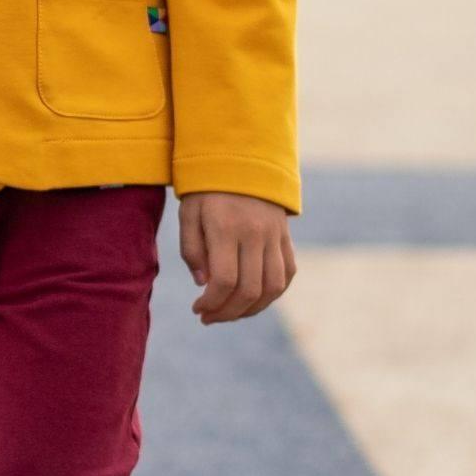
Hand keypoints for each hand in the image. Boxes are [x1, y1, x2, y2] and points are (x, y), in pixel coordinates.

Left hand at [179, 190, 295, 322]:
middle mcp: (255, 233)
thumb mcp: (189, 214)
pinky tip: (253, 299)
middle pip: (249, 290)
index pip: (224, 280)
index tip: (197, 309)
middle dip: (227, 313)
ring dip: (251, 309)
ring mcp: (274, 236)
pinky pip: (287, 273)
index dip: (211, 303)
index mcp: (226, 227)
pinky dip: (273, 293)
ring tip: (229, 312)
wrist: (242, 157)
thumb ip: (192, 250)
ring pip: (273, 287)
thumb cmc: (206, 189)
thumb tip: (204, 285)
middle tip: (209, 317)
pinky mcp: (285, 236)